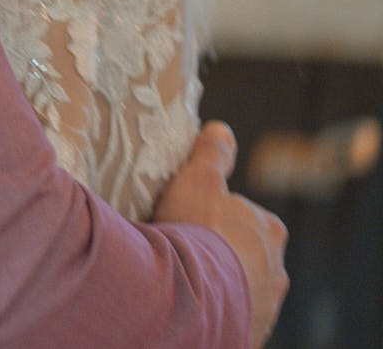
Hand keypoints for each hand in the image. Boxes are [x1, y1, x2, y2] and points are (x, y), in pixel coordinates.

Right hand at [154, 121, 288, 348]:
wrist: (194, 298)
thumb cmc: (197, 232)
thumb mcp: (198, 180)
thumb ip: (212, 155)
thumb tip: (222, 129)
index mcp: (269, 230)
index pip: (244, 217)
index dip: (215, 216)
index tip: (190, 220)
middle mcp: (276, 269)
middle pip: (245, 255)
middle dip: (220, 253)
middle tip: (184, 251)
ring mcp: (264, 304)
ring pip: (239, 287)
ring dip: (217, 283)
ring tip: (182, 281)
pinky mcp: (249, 331)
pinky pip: (229, 316)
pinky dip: (213, 310)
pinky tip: (188, 303)